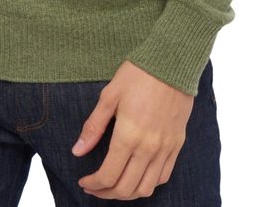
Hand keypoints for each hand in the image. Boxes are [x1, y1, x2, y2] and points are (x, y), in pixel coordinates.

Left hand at [71, 60, 194, 199]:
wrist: (172, 62)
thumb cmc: (138, 75)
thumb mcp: (109, 96)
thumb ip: (93, 127)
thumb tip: (77, 151)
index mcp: (128, 136)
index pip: (108, 176)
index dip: (93, 184)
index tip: (84, 181)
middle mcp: (148, 148)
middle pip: (126, 188)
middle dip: (106, 193)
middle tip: (94, 187)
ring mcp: (165, 148)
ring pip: (146, 188)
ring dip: (127, 193)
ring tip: (114, 186)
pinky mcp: (177, 144)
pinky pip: (163, 176)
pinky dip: (148, 184)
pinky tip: (137, 175)